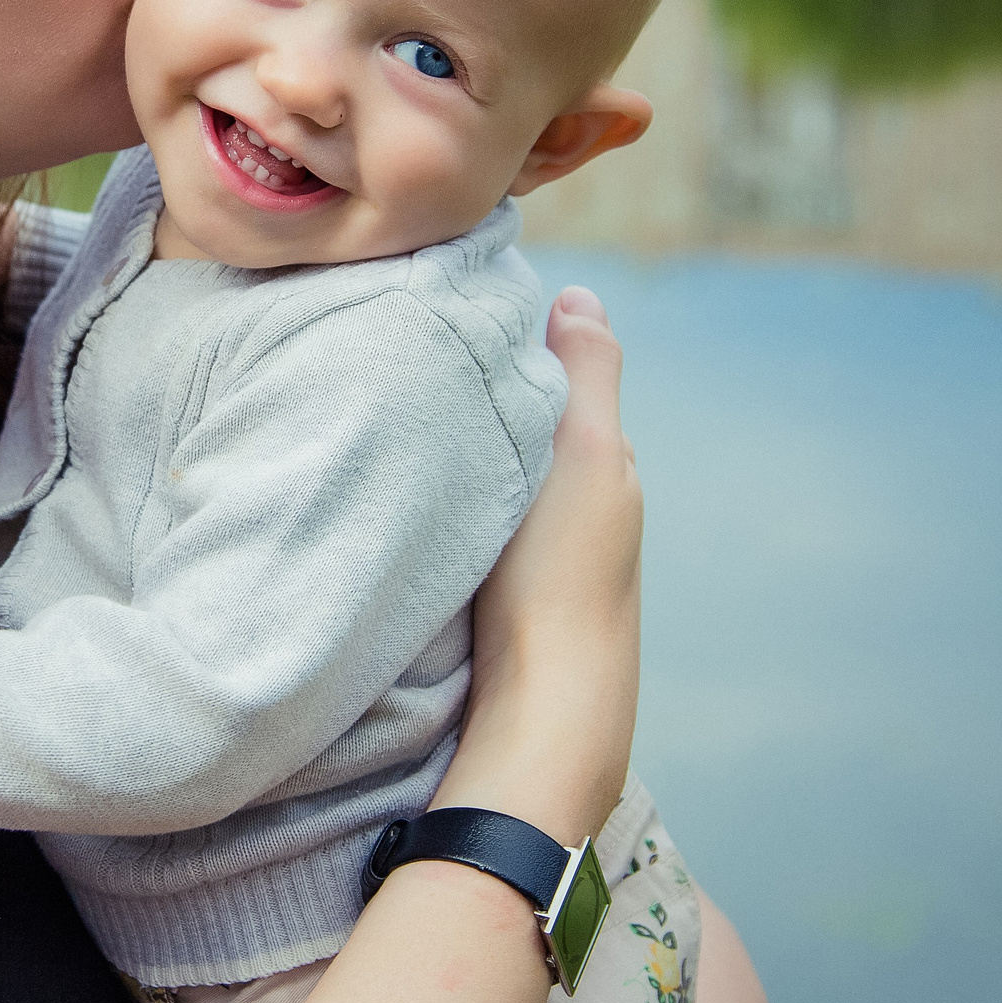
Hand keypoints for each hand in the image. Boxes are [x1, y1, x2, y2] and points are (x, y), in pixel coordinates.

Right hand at [434, 286, 642, 845]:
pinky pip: (473, 518)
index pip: (557, 375)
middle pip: (523, 422)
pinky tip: (412, 492)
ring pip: (494, 471)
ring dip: (456, 444)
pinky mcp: (502, 594)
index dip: (509, 339)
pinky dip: (448, 492)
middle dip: (479, 388)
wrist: (541, 709)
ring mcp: (540, 555)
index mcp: (603, 464)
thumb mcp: (582, 450)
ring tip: (398, 414)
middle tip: (408, 353)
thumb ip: (588, 372)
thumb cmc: (562, 574)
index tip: (447, 307)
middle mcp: (580, 507)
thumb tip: (580, 294)